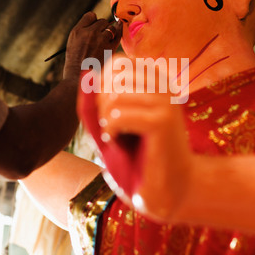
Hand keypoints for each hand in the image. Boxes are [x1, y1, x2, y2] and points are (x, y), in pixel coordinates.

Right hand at [63, 12, 121, 82]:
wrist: (80, 78)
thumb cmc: (76, 63)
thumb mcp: (72, 43)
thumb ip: (83, 31)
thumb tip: (98, 24)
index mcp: (77, 31)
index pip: (90, 15)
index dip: (93, 21)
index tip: (94, 27)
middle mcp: (89, 32)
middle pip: (101, 21)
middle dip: (102, 28)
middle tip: (99, 38)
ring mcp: (100, 39)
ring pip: (110, 27)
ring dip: (110, 32)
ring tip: (105, 41)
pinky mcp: (110, 47)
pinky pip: (118, 35)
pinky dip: (119, 32)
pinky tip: (120, 28)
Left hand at [96, 54, 193, 222]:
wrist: (168, 191)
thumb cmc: (138, 158)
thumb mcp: (109, 125)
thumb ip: (95, 102)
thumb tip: (86, 75)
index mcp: (158, 81)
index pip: (118, 63)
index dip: (102, 86)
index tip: (110, 112)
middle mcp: (165, 86)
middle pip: (114, 77)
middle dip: (101, 103)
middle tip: (111, 127)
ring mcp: (167, 102)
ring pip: (114, 95)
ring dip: (105, 120)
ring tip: (116, 137)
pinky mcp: (163, 121)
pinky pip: (118, 115)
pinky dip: (110, 132)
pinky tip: (119, 144)